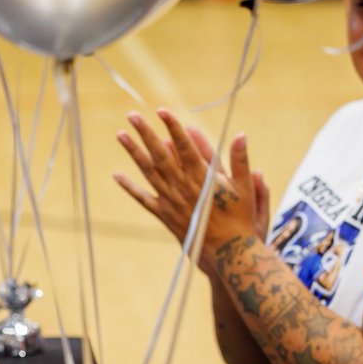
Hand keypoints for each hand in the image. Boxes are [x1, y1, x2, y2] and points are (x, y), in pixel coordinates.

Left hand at [113, 110, 267, 272]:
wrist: (229, 253)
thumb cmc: (241, 220)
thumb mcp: (246, 188)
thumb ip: (240, 160)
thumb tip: (241, 134)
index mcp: (202, 177)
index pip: (185, 146)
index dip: (173, 127)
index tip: (162, 110)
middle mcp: (183, 187)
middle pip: (161, 154)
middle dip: (146, 133)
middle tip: (132, 115)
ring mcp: (171, 201)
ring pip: (148, 172)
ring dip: (133, 153)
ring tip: (120, 135)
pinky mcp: (165, 215)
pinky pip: (143, 199)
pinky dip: (130, 187)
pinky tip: (117, 175)